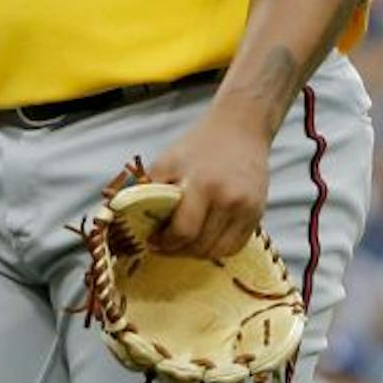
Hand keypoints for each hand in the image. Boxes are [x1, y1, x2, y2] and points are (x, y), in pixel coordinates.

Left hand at [143, 108, 270, 260]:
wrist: (239, 129)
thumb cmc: (197, 146)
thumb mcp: (167, 161)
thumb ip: (148, 190)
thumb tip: (125, 217)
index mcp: (203, 185)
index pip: (184, 231)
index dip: (164, 243)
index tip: (151, 241)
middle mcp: (229, 199)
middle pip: (201, 245)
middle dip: (177, 250)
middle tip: (163, 245)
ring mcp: (247, 209)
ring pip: (218, 251)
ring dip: (196, 253)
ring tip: (181, 243)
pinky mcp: (258, 214)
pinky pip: (235, 247)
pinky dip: (216, 249)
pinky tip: (202, 240)